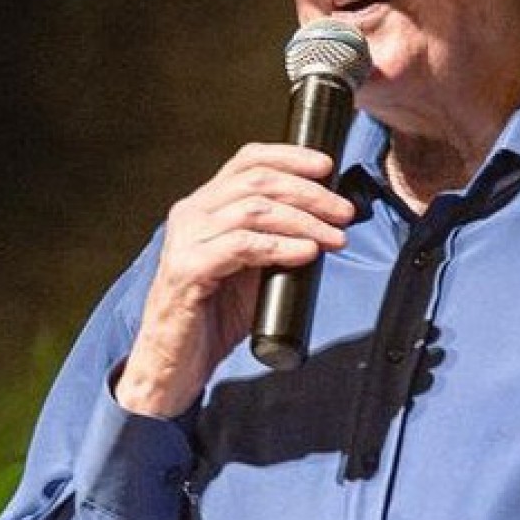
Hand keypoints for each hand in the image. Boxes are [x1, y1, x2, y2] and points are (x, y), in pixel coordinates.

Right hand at [115, 143, 352, 416]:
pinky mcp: (188, 269)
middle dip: (309, 192)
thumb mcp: (253, 268)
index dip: (290, 156)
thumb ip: (278, 241)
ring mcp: (186, 240)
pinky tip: (307, 252)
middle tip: (344, 212)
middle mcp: (192, 213)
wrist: (175, 363)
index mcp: (205, 205)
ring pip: (253, 210)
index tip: (327, 166)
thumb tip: (327, 224)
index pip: (248, 159)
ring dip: (303, 220)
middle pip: (257, 181)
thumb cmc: (214, 316)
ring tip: (334, 237)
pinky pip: (241, 245)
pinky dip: (280, 246)